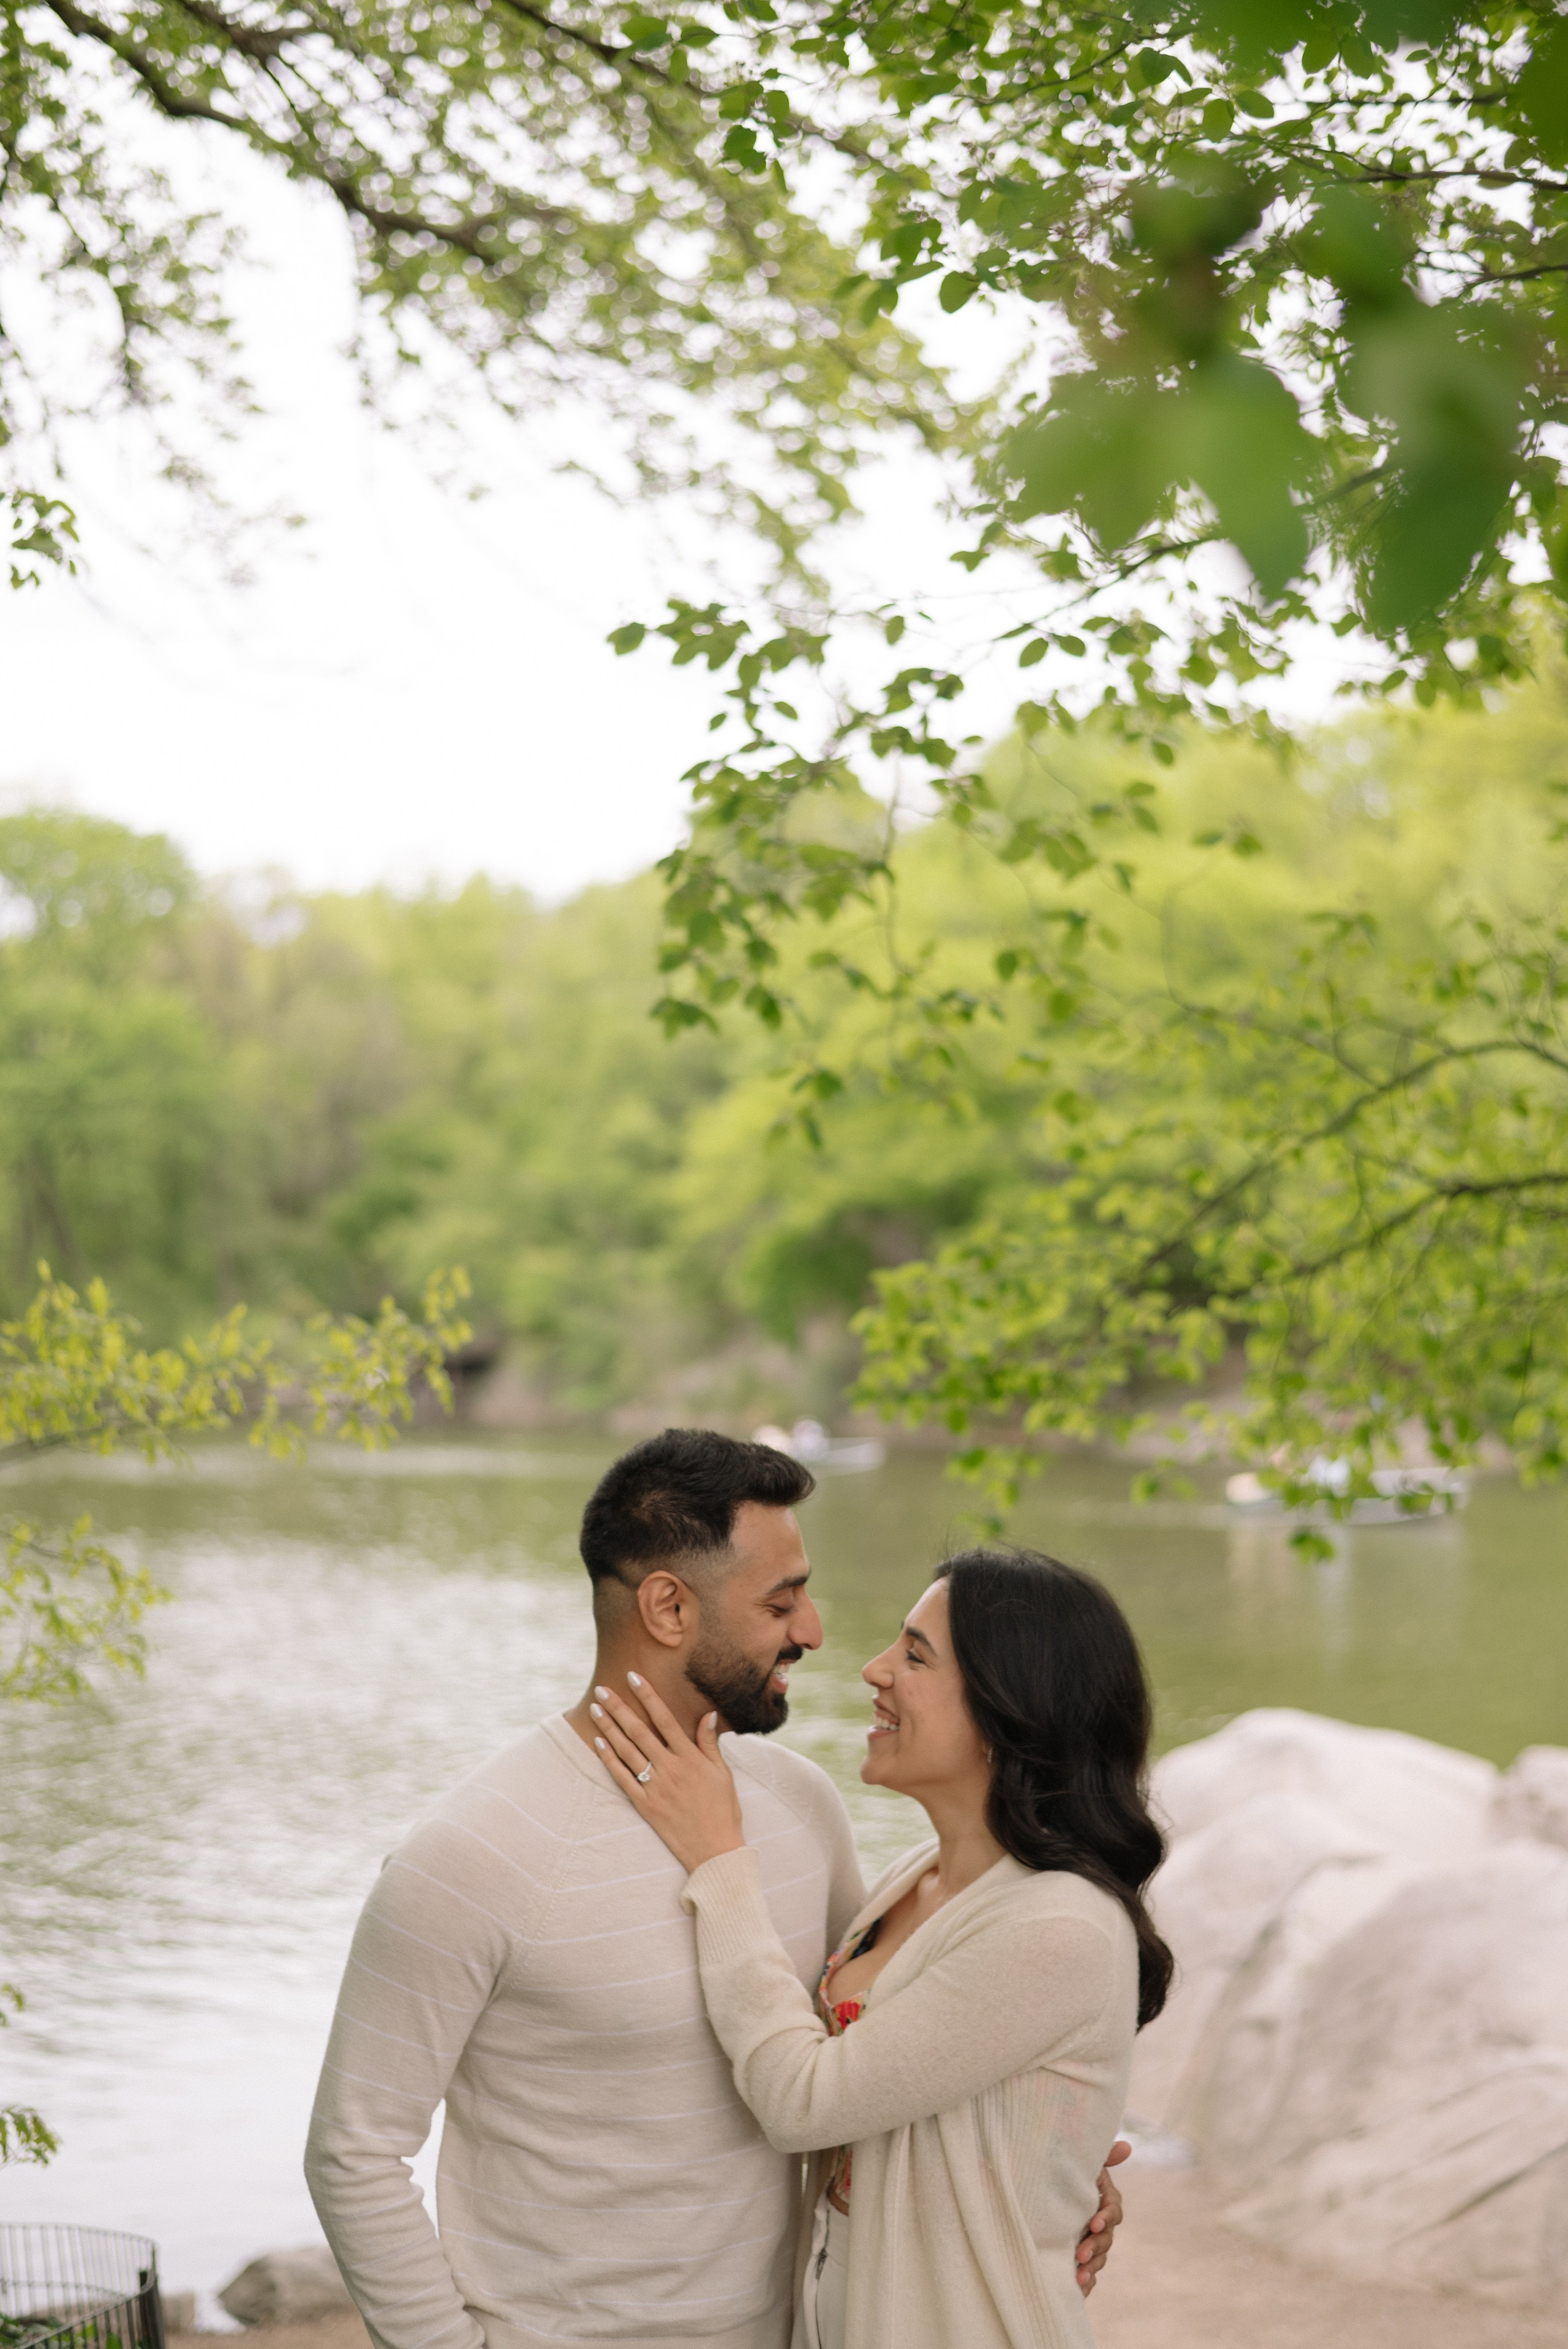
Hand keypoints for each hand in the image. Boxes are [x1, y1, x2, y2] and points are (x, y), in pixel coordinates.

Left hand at [591, 1674, 746, 1872]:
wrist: (715, 1850)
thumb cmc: (723, 1809)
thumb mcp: (723, 1773)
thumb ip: (710, 1743)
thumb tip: (707, 1713)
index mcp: (691, 1758)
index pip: (665, 1719)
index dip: (648, 1696)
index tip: (633, 1677)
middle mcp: (671, 1769)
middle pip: (639, 1731)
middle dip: (619, 1707)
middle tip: (602, 1689)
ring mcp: (655, 1787)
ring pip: (627, 1751)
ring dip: (609, 1728)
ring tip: (595, 1709)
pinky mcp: (644, 1805)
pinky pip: (622, 1778)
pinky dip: (609, 1759)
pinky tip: (598, 1743)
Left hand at [1075, 2138, 1129, 2296]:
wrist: (1038, 2189)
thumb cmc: (1063, 2170)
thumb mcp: (1080, 2162)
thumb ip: (1102, 2156)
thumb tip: (1127, 2147)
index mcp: (1103, 2199)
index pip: (1114, 2210)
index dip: (1107, 2217)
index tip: (1094, 2223)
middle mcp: (1100, 2222)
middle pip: (1107, 2239)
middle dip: (1095, 2247)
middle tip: (1080, 2253)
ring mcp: (1091, 2241)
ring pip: (1099, 2258)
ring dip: (1091, 2268)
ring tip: (1078, 2276)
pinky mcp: (1079, 2257)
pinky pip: (1088, 2274)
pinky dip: (1086, 2284)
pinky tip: (1078, 2292)